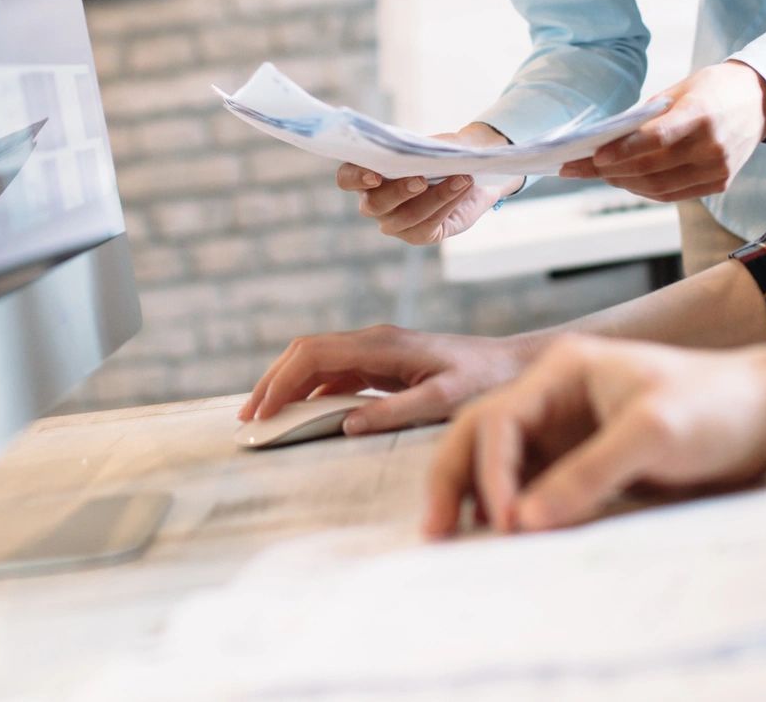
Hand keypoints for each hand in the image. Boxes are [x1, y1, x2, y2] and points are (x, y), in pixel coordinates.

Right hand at [240, 325, 539, 434]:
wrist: (516, 366)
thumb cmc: (487, 382)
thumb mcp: (446, 400)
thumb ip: (397, 410)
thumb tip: (346, 424)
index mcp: (382, 344)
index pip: (313, 354)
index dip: (280, 382)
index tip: (260, 414)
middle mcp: (374, 340)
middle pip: (306, 352)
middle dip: (273, 383)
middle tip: (249, 421)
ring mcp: (378, 350)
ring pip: (317, 362)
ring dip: (288, 387)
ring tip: (265, 420)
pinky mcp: (385, 363)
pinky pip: (336, 373)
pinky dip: (311, 391)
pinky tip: (302, 415)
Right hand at [337, 123, 518, 243]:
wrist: (469, 172)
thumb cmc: (439, 153)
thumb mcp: (432, 144)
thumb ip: (422, 147)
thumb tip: (426, 152)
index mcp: (366, 173)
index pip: (346, 178)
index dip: (356, 178)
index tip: (375, 175)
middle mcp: (374, 202)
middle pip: (375, 204)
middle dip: (398, 192)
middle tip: (421, 179)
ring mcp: (394, 223)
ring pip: (407, 217)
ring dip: (436, 196)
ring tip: (461, 178)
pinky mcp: (417, 235)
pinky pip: (428, 226)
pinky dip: (448, 203)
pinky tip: (463, 187)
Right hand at [421, 330, 765, 537]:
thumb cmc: (717, 405)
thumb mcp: (655, 434)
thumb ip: (590, 473)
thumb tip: (527, 519)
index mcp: (562, 370)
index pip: (500, 420)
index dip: (491, 473)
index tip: (505, 522)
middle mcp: (554, 395)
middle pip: (480, 433)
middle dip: (454, 480)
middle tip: (435, 533)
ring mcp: (566, 427)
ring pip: (498, 460)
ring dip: (475, 496)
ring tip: (455, 540)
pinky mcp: (583, 458)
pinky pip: (532, 483)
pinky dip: (511, 508)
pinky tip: (506, 535)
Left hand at [570, 62, 765, 200]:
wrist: (761, 100)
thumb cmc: (713, 89)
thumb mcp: (680, 90)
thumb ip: (648, 116)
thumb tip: (607, 140)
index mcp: (703, 114)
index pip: (657, 139)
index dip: (623, 151)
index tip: (594, 155)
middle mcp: (713, 146)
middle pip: (652, 168)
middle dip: (610, 171)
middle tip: (580, 167)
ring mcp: (719, 168)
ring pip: (660, 187)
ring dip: (623, 183)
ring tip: (598, 174)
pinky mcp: (721, 183)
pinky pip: (674, 194)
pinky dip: (645, 190)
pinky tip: (626, 180)